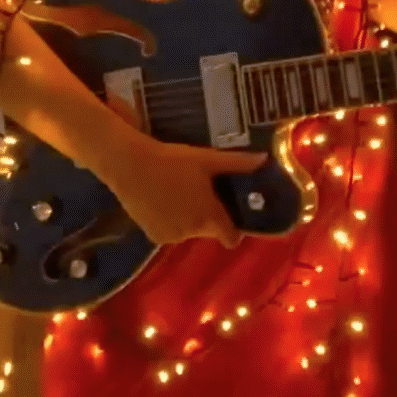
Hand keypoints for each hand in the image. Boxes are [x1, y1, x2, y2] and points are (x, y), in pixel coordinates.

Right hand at [98, 136, 265, 248]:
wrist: (129, 165)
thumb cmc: (173, 160)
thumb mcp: (207, 159)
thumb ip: (238, 163)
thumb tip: (266, 159)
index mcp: (210, 217)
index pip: (231, 238)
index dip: (233, 229)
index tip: (230, 214)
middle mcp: (193, 232)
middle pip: (208, 230)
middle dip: (207, 216)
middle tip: (199, 193)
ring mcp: (171, 236)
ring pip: (188, 231)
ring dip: (187, 219)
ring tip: (177, 194)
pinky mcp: (153, 237)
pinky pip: (170, 232)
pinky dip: (169, 222)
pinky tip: (162, 201)